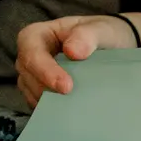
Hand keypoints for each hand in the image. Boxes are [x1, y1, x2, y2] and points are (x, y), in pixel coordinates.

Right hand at [14, 15, 137, 107]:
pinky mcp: (42, 93)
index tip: (66, 86)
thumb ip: (87, 36)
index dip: (44, 70)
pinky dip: (54, 109)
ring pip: (31, 92)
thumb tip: (73, 52)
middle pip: (28, 74)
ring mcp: (34, 76)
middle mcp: (31, 56)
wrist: (113, 49)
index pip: (30, 51)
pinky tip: (72, 111)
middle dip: (48, 89)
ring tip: (75, 106)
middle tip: (72, 99)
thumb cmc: (103, 35)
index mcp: (38, 35)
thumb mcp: (101, 30)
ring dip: (50, 101)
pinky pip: (40, 105)